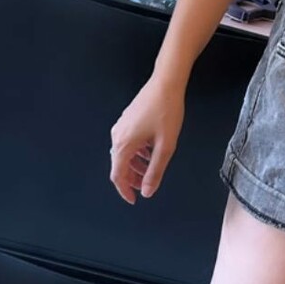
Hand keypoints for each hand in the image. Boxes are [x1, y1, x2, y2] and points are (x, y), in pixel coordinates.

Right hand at [109, 75, 185, 204]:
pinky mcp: (127, 120)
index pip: (118, 175)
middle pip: (119, 165)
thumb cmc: (166, 111)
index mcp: (124, 144)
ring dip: (135, 166)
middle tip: (144, 186)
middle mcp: (118, 135)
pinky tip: (149, 152)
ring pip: (124, 154)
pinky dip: (136, 153)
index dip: (124, 190)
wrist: (166, 84)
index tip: (133, 199)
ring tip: (149, 170)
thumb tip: (147, 190)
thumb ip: (155, 171)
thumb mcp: (165, 146)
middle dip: (131, 179)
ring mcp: (121, 126)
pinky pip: (128, 142)